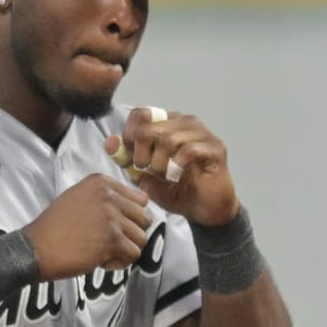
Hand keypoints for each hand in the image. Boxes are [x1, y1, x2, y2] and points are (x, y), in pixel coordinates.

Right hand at [23, 173, 151, 278]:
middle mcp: (108, 196)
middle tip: (109, 241)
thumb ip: (108, 196)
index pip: (140, 200)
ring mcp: (111, 218)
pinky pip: (134, 254)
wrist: (36, 248)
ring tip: (103, 251)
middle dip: (131, 234)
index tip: (110, 225)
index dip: (130, 217)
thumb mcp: (79, 198)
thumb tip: (144, 199)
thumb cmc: (57, 227)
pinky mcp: (112, 239)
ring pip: (141, 238)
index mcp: (101, 183)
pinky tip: (101, 260)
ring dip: (125, 249)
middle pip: (144, 219)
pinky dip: (120, 262)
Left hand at [105, 107, 239, 226]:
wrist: (205, 212)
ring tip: (164, 176)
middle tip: (147, 171)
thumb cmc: (177, 191)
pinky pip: (188, 150)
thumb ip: (127, 158)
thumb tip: (110, 142)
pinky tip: (177, 176)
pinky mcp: (215, 149)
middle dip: (142, 153)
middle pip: (150, 127)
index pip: (140, 114)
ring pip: (168, 138)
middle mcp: (186, 122)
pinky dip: (177, 166)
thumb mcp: (144, 176)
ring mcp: (203, 134)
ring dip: (159, 163)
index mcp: (168, 123)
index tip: (132, 159)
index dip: (129, 136)